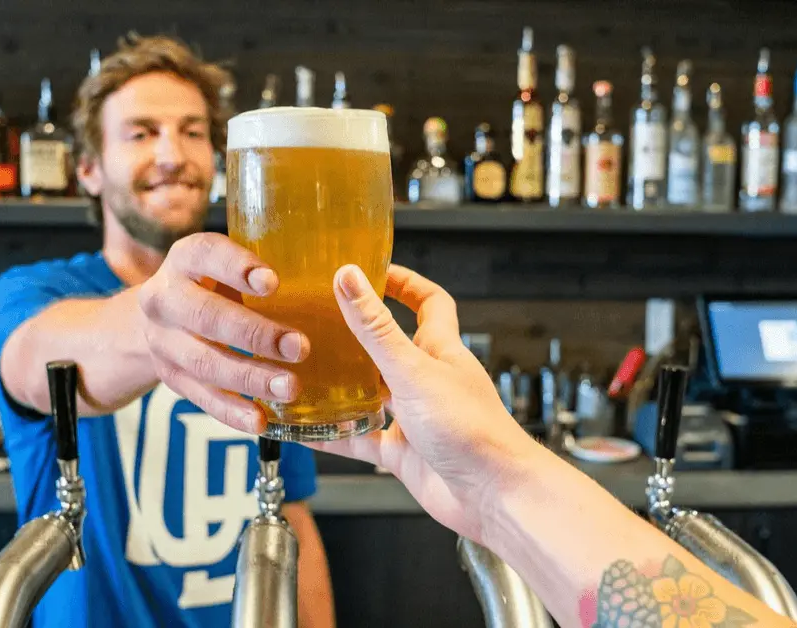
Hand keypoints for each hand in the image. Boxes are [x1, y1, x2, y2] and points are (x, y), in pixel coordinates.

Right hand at [137, 233, 307, 428]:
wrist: (163, 317)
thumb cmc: (217, 284)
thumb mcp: (231, 264)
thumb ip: (269, 268)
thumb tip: (346, 277)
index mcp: (186, 258)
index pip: (206, 254)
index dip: (237, 268)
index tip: (273, 282)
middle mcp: (164, 298)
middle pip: (206, 316)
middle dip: (254, 334)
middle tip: (299, 347)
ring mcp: (162, 341)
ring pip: (204, 362)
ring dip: (250, 377)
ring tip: (290, 387)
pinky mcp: (170, 377)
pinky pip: (201, 397)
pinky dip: (232, 411)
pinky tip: (260, 420)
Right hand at [312, 265, 541, 544]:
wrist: (493, 495)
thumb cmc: (471, 429)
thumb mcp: (413, 370)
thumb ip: (376, 328)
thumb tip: (349, 277)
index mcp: (440, 349)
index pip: (428, 302)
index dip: (404, 283)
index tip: (372, 270)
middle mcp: (427, 380)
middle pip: (390, 346)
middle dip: (357, 333)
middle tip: (321, 319)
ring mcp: (413, 417)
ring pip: (370, 393)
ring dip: (341, 384)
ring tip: (304, 370)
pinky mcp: (402, 453)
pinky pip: (360, 439)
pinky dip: (334, 434)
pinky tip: (306, 430)